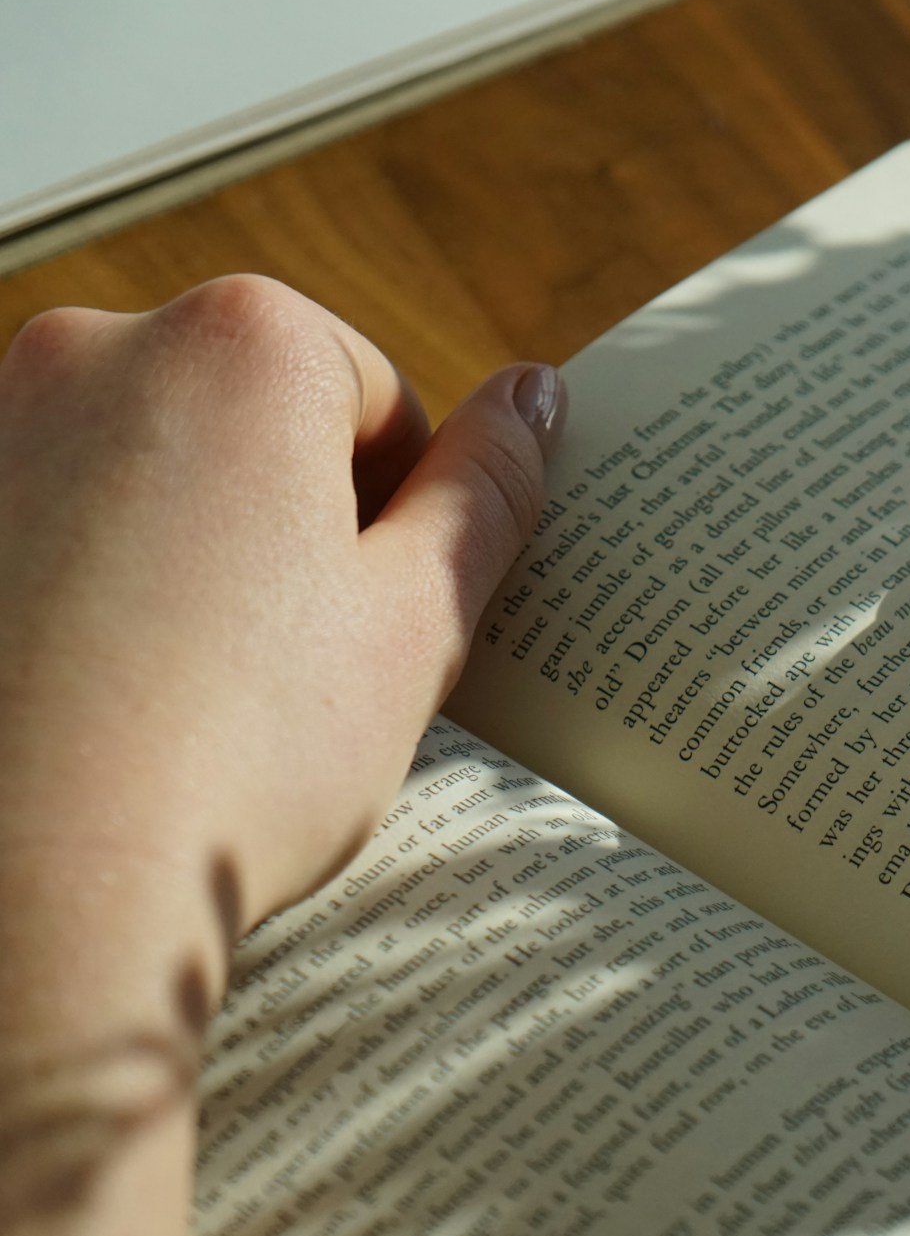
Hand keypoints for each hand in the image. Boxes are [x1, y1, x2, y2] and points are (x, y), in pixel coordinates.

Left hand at [0, 276, 562, 1002]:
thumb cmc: (233, 757)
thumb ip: (488, 489)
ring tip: (192, 687)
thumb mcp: (415, 623)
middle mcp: (96, 347)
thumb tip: (533, 396)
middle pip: (255, 415)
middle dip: (288, 520)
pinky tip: (104, 689)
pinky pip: (51, 518)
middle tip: (295, 663)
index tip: (375, 618)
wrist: (23, 890)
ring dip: (189, 549)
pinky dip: (88, 581)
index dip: (400, 517)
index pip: (379, 398)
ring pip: (148, 468)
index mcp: (244, 345)